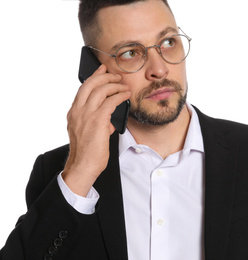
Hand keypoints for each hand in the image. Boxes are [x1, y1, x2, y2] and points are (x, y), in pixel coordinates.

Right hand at [62, 64, 130, 196]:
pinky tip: (126, 96)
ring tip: (123, 86)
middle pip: (90, 84)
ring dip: (114, 85)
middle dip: (104, 76)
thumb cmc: (87, 153)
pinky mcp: (97, 121)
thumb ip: (96, 123)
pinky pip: (110, 101)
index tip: (102, 69)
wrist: (83, 166)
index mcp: (74, 113)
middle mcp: (77, 111)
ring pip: (100, 90)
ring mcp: (86, 115)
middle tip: (116, 75)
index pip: (83, 89)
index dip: (94, 76)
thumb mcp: (87, 133)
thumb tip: (108, 120)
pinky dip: (119, 96)